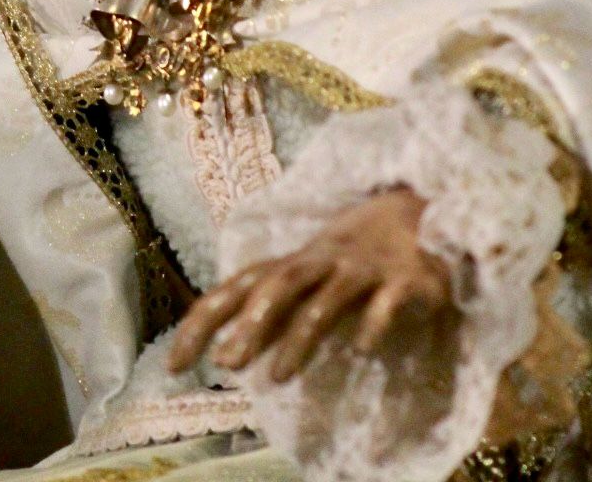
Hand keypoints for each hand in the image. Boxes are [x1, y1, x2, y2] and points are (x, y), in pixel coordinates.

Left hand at [168, 187, 450, 382]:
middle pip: (279, 284)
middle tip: (227, 364)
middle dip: (252, 323)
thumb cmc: (349, 260)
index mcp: (293, 264)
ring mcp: (363, 268)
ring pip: (326, 297)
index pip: (237, 289)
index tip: (173, 365)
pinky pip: (387, 300)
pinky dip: (375, 322)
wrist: (418, 215)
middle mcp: (322, 261)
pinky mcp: (405, 279)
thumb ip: (269, 315)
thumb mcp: (305, 283)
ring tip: (279, 377)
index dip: (202, 323)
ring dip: (301, 335)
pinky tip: (363, 349)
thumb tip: (223, 354)